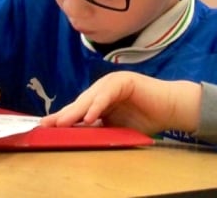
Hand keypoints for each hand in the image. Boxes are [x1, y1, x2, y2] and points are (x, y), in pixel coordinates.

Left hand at [39, 71, 201, 134]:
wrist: (171, 109)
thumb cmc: (146, 119)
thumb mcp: (117, 128)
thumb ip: (99, 128)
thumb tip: (77, 136)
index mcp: (99, 99)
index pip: (77, 109)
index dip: (62, 117)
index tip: (45, 127)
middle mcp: (102, 89)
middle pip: (79, 103)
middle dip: (63, 114)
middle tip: (47, 124)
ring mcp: (112, 82)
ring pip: (90, 98)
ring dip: (76, 111)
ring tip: (63, 123)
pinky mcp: (124, 81)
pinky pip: (107, 95)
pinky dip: (98, 106)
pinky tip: (89, 117)